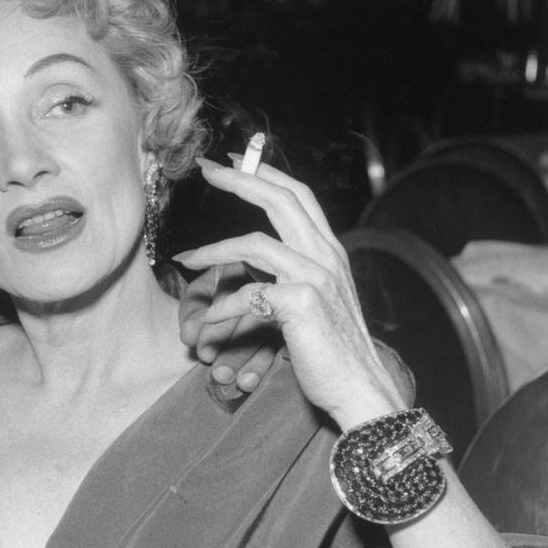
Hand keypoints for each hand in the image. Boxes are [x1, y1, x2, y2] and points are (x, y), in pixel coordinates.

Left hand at [171, 159, 405, 429]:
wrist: (361, 387)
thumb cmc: (333, 348)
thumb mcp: (319, 299)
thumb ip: (294, 272)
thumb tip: (256, 261)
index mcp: (330, 251)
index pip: (298, 196)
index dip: (265, 173)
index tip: (233, 160)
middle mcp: (326, 256)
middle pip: (280, 201)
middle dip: (239, 179)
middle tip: (205, 168)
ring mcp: (316, 278)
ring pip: (254, 244)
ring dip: (212, 250)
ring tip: (186, 259)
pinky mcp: (302, 304)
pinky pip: (248, 295)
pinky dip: (221, 307)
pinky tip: (208, 322)